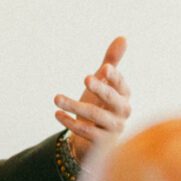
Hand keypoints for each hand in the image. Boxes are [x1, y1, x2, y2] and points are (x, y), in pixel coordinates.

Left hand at [55, 38, 131, 161]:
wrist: (93, 139)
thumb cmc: (100, 105)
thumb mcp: (103, 83)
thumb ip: (111, 62)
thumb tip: (123, 37)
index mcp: (124, 96)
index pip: (122, 85)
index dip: (115, 77)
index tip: (104, 68)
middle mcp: (122, 112)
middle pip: (112, 100)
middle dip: (100, 89)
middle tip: (85, 78)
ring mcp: (112, 129)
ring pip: (95, 116)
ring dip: (75, 105)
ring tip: (56, 98)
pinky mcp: (101, 143)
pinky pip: (86, 132)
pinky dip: (71, 123)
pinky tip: (57, 114)